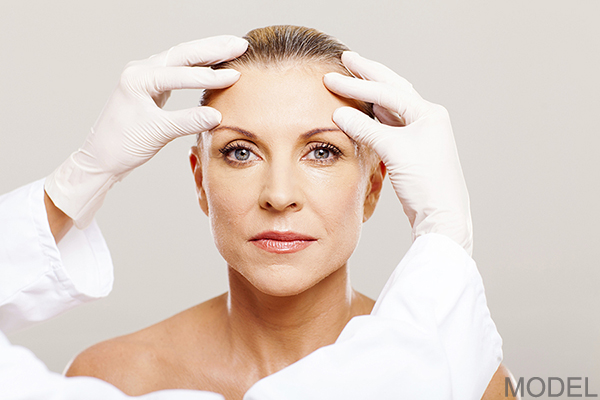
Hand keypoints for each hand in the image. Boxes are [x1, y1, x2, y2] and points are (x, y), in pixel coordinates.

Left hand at [45, 36, 247, 227]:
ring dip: (207, 53)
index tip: (235, 77)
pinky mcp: (151, 86)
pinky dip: (198, 67)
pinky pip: (178, 70)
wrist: (101, 158)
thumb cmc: (122, 146)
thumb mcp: (157, 133)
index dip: (209, 76)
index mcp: (138, 79)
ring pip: (181, 58)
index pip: (180, 73)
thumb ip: (187, 121)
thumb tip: (217, 115)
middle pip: (183, 53)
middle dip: (213, 49)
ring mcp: (145, 76)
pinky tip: (214, 64)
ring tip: (233, 48)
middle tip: (241, 44)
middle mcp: (140, 71)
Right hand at [324, 52, 471, 254]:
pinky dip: (373, 116)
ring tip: (352, 77)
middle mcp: (427, 119)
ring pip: (391, 106)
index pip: (388, 92)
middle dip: (369, 74)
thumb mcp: (394, 150)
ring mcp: (421, 134)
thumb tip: (340, 113)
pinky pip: (389, 124)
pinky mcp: (412, 150)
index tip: (333, 76)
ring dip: (370, 93)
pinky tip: (362, 110)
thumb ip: (366, 129)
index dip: (359, 84)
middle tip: (347, 58)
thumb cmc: (426, 184)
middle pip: (393, 89)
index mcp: (429, 114)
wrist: (442, 215)